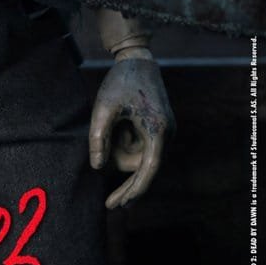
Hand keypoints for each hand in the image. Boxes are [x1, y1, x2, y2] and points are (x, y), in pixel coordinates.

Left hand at [89, 53, 174, 208]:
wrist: (137, 58)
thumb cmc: (121, 81)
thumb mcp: (104, 106)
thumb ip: (99, 137)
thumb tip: (98, 168)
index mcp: (158, 130)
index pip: (148, 171)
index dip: (132, 191)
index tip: (116, 205)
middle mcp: (167, 134)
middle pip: (143, 167)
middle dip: (122, 170)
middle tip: (104, 184)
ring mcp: (166, 132)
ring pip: (141, 157)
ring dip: (122, 152)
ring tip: (111, 124)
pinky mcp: (160, 128)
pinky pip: (142, 147)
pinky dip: (126, 144)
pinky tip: (118, 125)